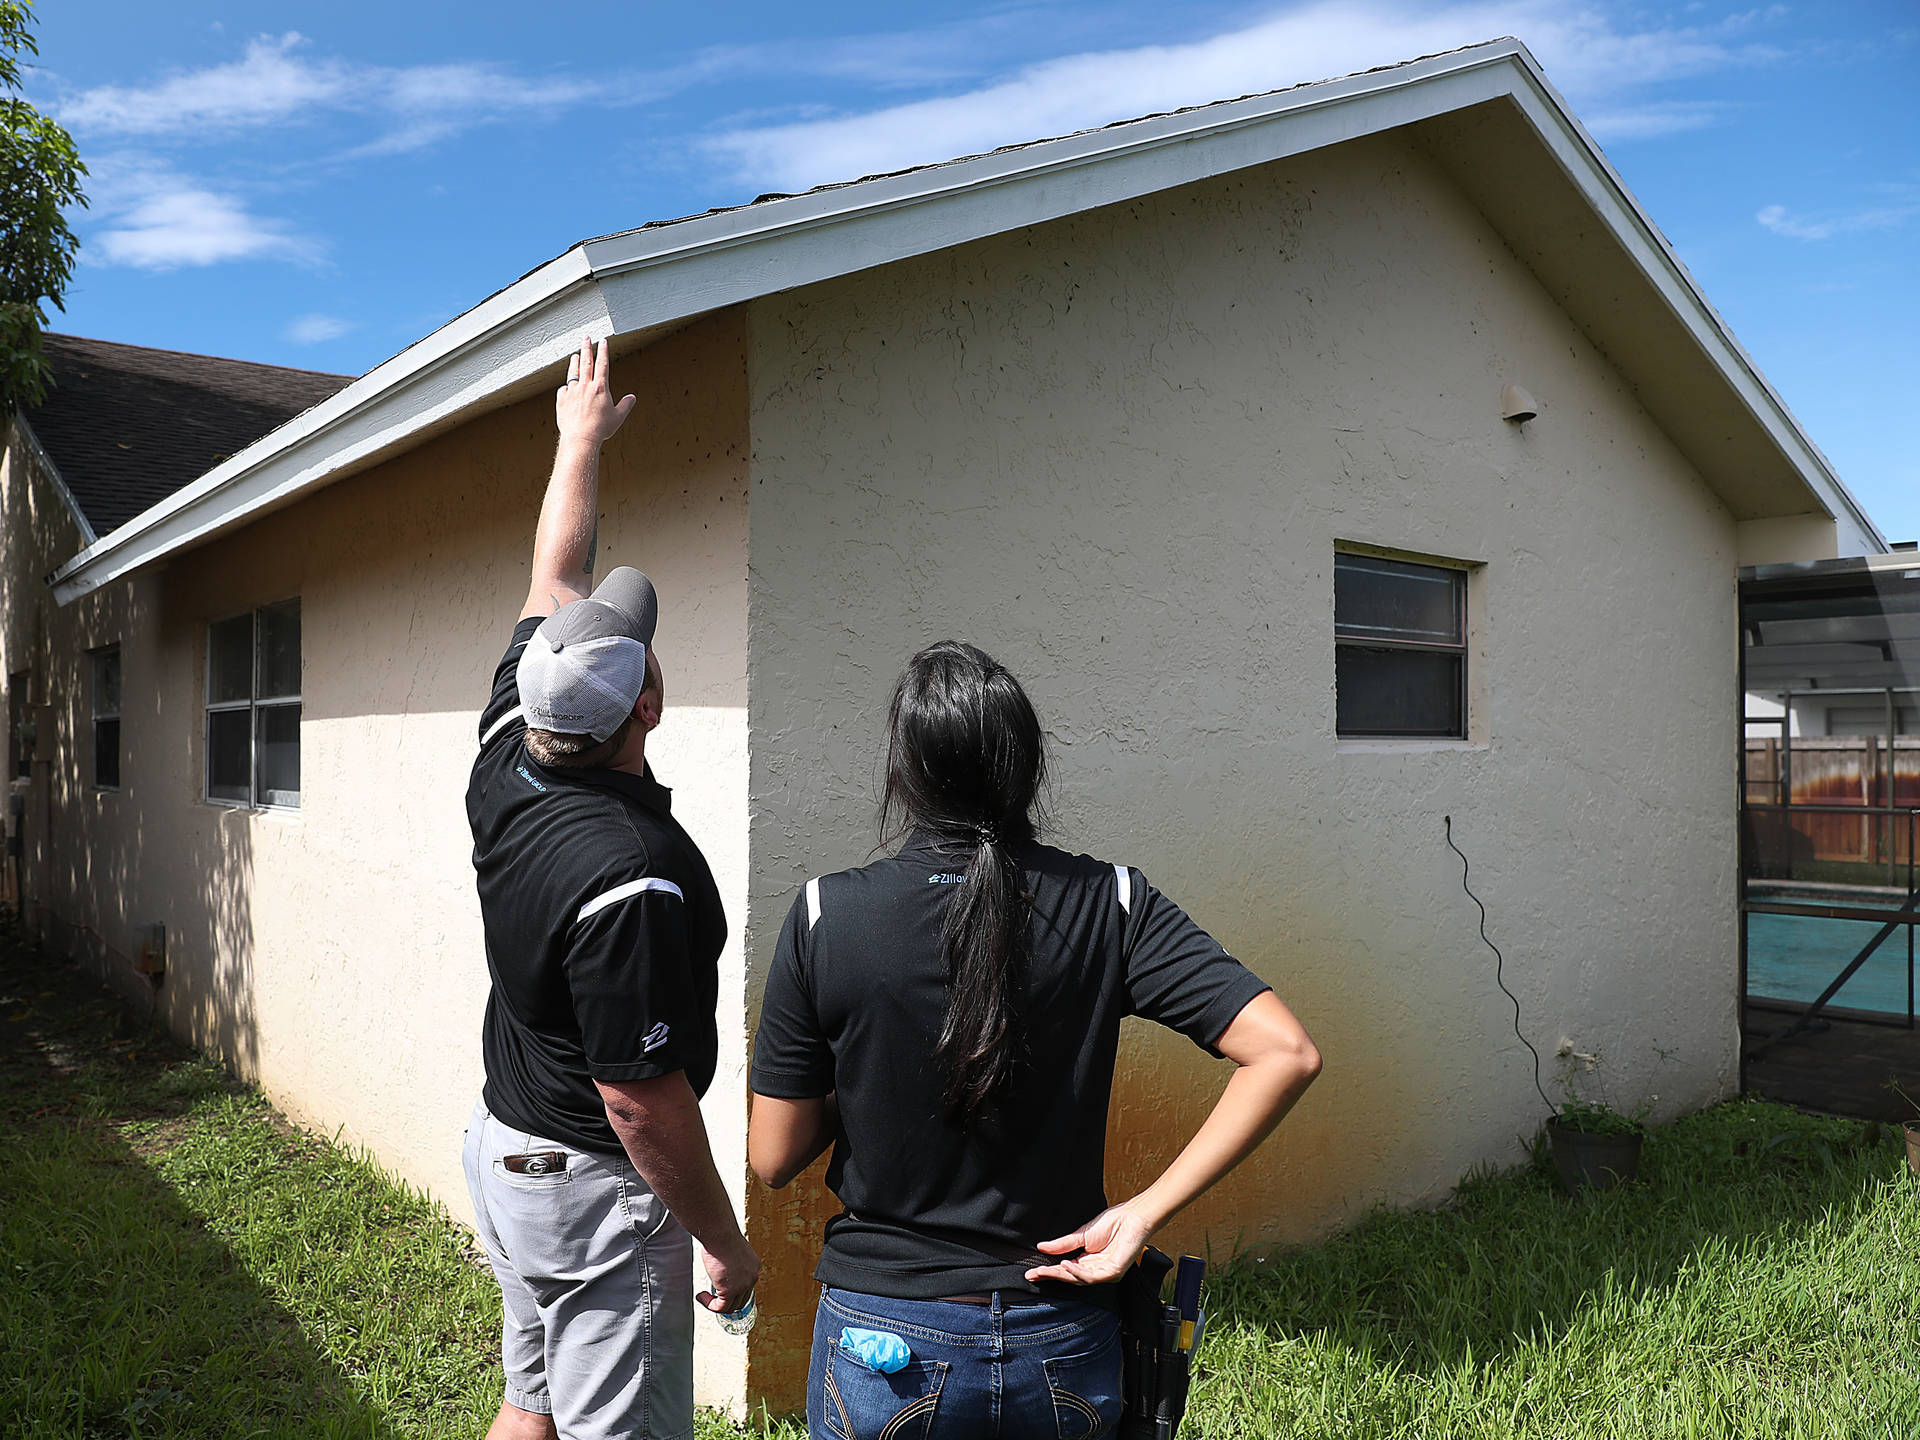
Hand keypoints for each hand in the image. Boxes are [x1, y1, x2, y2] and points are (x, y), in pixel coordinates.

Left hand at [554, 335, 636, 447]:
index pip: (602, 364)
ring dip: (574, 362)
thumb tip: (632, 398)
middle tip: (585, 337)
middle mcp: (585, 386)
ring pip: (573, 372)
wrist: (580, 438)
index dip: (603, 351)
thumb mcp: (618, 417)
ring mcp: (572, 391)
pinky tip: (567, 387)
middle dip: (586, 348)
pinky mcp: (562, 399)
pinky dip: (567, 386)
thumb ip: (625, 405)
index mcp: (600, 387)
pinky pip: (564, 389)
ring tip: (575, 355)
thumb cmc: (600, 429)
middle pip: (586, 362)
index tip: (603, 341)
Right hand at [696, 1235, 760, 1314]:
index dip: (733, 1290)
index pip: (746, 1287)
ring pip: (731, 1306)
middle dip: (726, 1300)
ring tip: (705, 1296)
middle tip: (712, 1296)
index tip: (719, 1286)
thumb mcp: (731, 1250)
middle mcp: (752, 1277)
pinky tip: (702, 1296)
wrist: (720, 1234)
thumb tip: (720, 1269)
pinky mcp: (730, 1291)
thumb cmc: (722, 1236)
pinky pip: (721, 1307)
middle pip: (741, 1299)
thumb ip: (730, 1262)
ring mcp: (743, 1285)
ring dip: (716, 1304)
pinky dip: (710, 1305)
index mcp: (754, 1266)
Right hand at [1025, 1199, 1157, 1285]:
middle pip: (1069, 1277)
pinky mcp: (1113, 1273)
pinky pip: (1091, 1277)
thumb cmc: (1112, 1223)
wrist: (1132, 1217)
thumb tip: (1041, 1246)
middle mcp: (1095, 1270)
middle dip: (1050, 1276)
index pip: (1064, 1269)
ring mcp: (1104, 1273)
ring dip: (1060, 1275)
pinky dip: (1077, 1272)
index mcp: (1087, 1261)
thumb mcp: (1082, 1234)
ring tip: (1045, 1270)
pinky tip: (1065, 1265)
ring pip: (1078, 1279)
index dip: (1048, 1271)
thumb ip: (1063, 1244)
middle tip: (1032, 1275)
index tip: (1030, 1272)